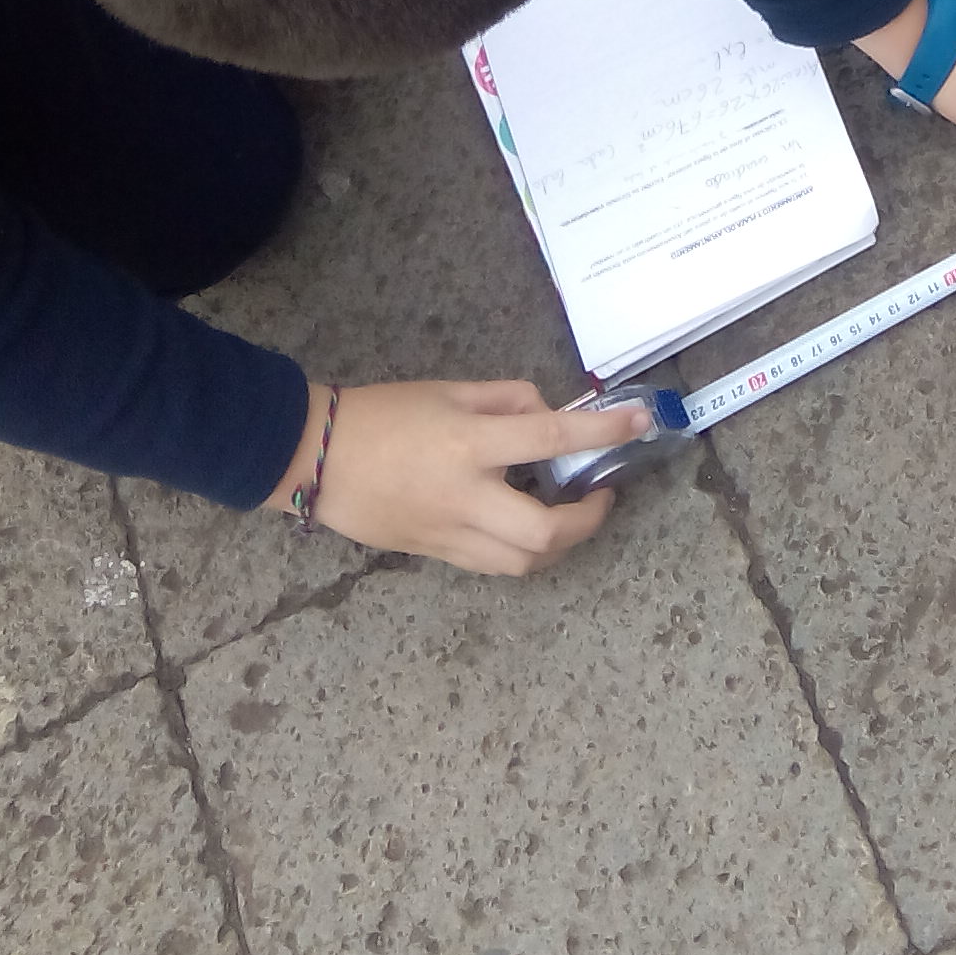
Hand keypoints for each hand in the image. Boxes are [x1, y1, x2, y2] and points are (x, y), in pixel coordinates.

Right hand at [264, 378, 648, 572]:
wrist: (314, 459)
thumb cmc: (382, 413)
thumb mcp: (450, 390)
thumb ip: (507, 399)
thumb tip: (548, 414)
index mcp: (470, 443)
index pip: (552, 437)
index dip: (604, 431)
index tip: (641, 423)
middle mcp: (465, 497)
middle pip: (544, 530)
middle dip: (589, 519)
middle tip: (601, 493)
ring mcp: (448, 534)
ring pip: (522, 561)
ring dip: (559, 542)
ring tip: (569, 512)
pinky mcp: (433, 554)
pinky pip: (491, 564)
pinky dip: (521, 549)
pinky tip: (526, 526)